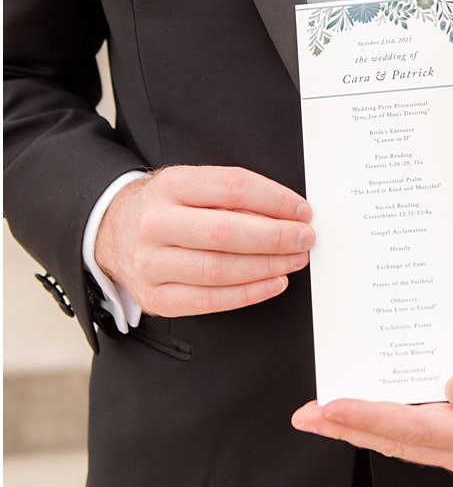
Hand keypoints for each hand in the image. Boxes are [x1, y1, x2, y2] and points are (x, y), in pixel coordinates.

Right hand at [95, 166, 312, 316]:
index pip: (233, 188)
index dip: (276, 200)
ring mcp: (150, 263)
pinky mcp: (154, 297)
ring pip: (218, 269)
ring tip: (295, 260)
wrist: (114, 231)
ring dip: (267, 267)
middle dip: (276, 237)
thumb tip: (291, 214)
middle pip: (225, 233)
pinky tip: (274, 283)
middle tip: (305, 238)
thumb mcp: (195, 186)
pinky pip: (208, 301)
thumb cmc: (171, 207)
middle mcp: (155, 223)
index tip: (303, 211)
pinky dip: (248, 294)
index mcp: (171, 186)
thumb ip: (237, 196)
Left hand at [290, 333, 452, 479]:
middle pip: (399, 442)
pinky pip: (418, 439)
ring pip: (404, 444)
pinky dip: (387, 426)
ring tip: (322, 415)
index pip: (416, 429)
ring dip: (361, 429)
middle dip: (349, 427)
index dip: (370, 417)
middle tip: (305, 415)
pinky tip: (367, 412)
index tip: (331, 406)